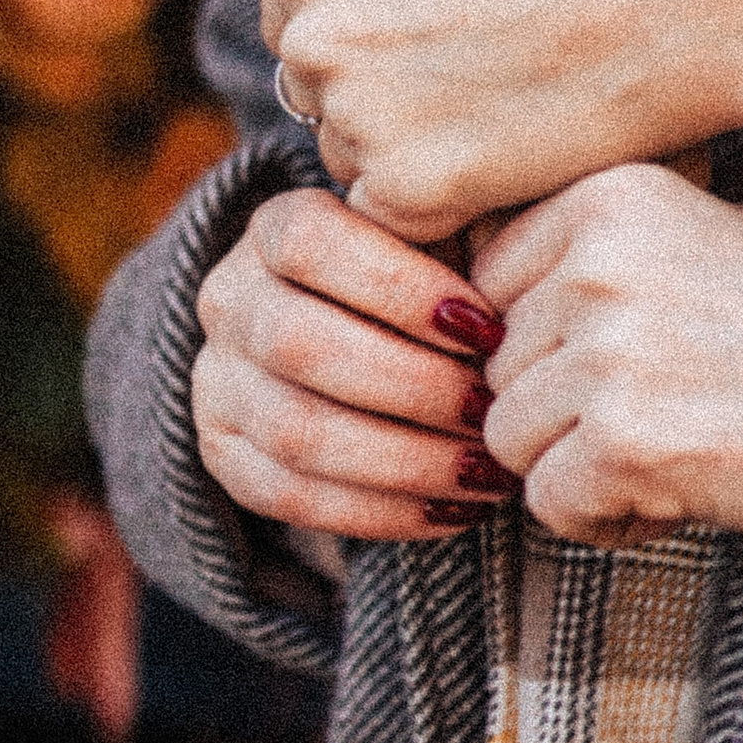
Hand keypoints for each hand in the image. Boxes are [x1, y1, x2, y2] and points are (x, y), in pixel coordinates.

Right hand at [191, 188, 515, 548]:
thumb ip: (468, 247)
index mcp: (275, 229)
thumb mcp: (443, 243)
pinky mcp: (224, 455)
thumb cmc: (426, 279)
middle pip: (301, 345)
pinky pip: (293, 499)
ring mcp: (217, 381)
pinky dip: (382, 513)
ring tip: (488, 472)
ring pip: (298, 432)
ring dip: (407, 461)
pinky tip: (454, 511)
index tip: (486, 326)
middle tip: (494, 411)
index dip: (400, 287)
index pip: (313, 245)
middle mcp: (230, 300)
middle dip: (413, 388)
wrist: (351, 337)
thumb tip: (525, 298)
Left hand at [213, 0, 742, 242]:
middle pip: (314, 92)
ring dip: (411, 145)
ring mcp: (355, 116)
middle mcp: (313, 36)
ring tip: (500, 100)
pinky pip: (394, 213)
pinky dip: (446, 196)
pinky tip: (507, 148)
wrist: (674, 2)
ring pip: (350, 156)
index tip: (452, 16)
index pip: (295, 20)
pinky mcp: (407, 188)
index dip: (378, 22)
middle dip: (381, 86)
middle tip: (484, 61)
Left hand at [470, 166, 742, 546]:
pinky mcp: (621, 439)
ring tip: (670, 446)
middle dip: (560, 408)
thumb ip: (592, 254)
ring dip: (575, 465)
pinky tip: (676, 490)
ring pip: (507, 437)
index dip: (542, 337)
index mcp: (612, 196)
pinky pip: (547, 503)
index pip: (488, 279)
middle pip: (493, 365)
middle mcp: (600, 262)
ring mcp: (608, 351)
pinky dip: (603, 518)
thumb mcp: (702, 237)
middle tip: (662, 408)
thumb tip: (472, 308)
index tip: (621, 354)